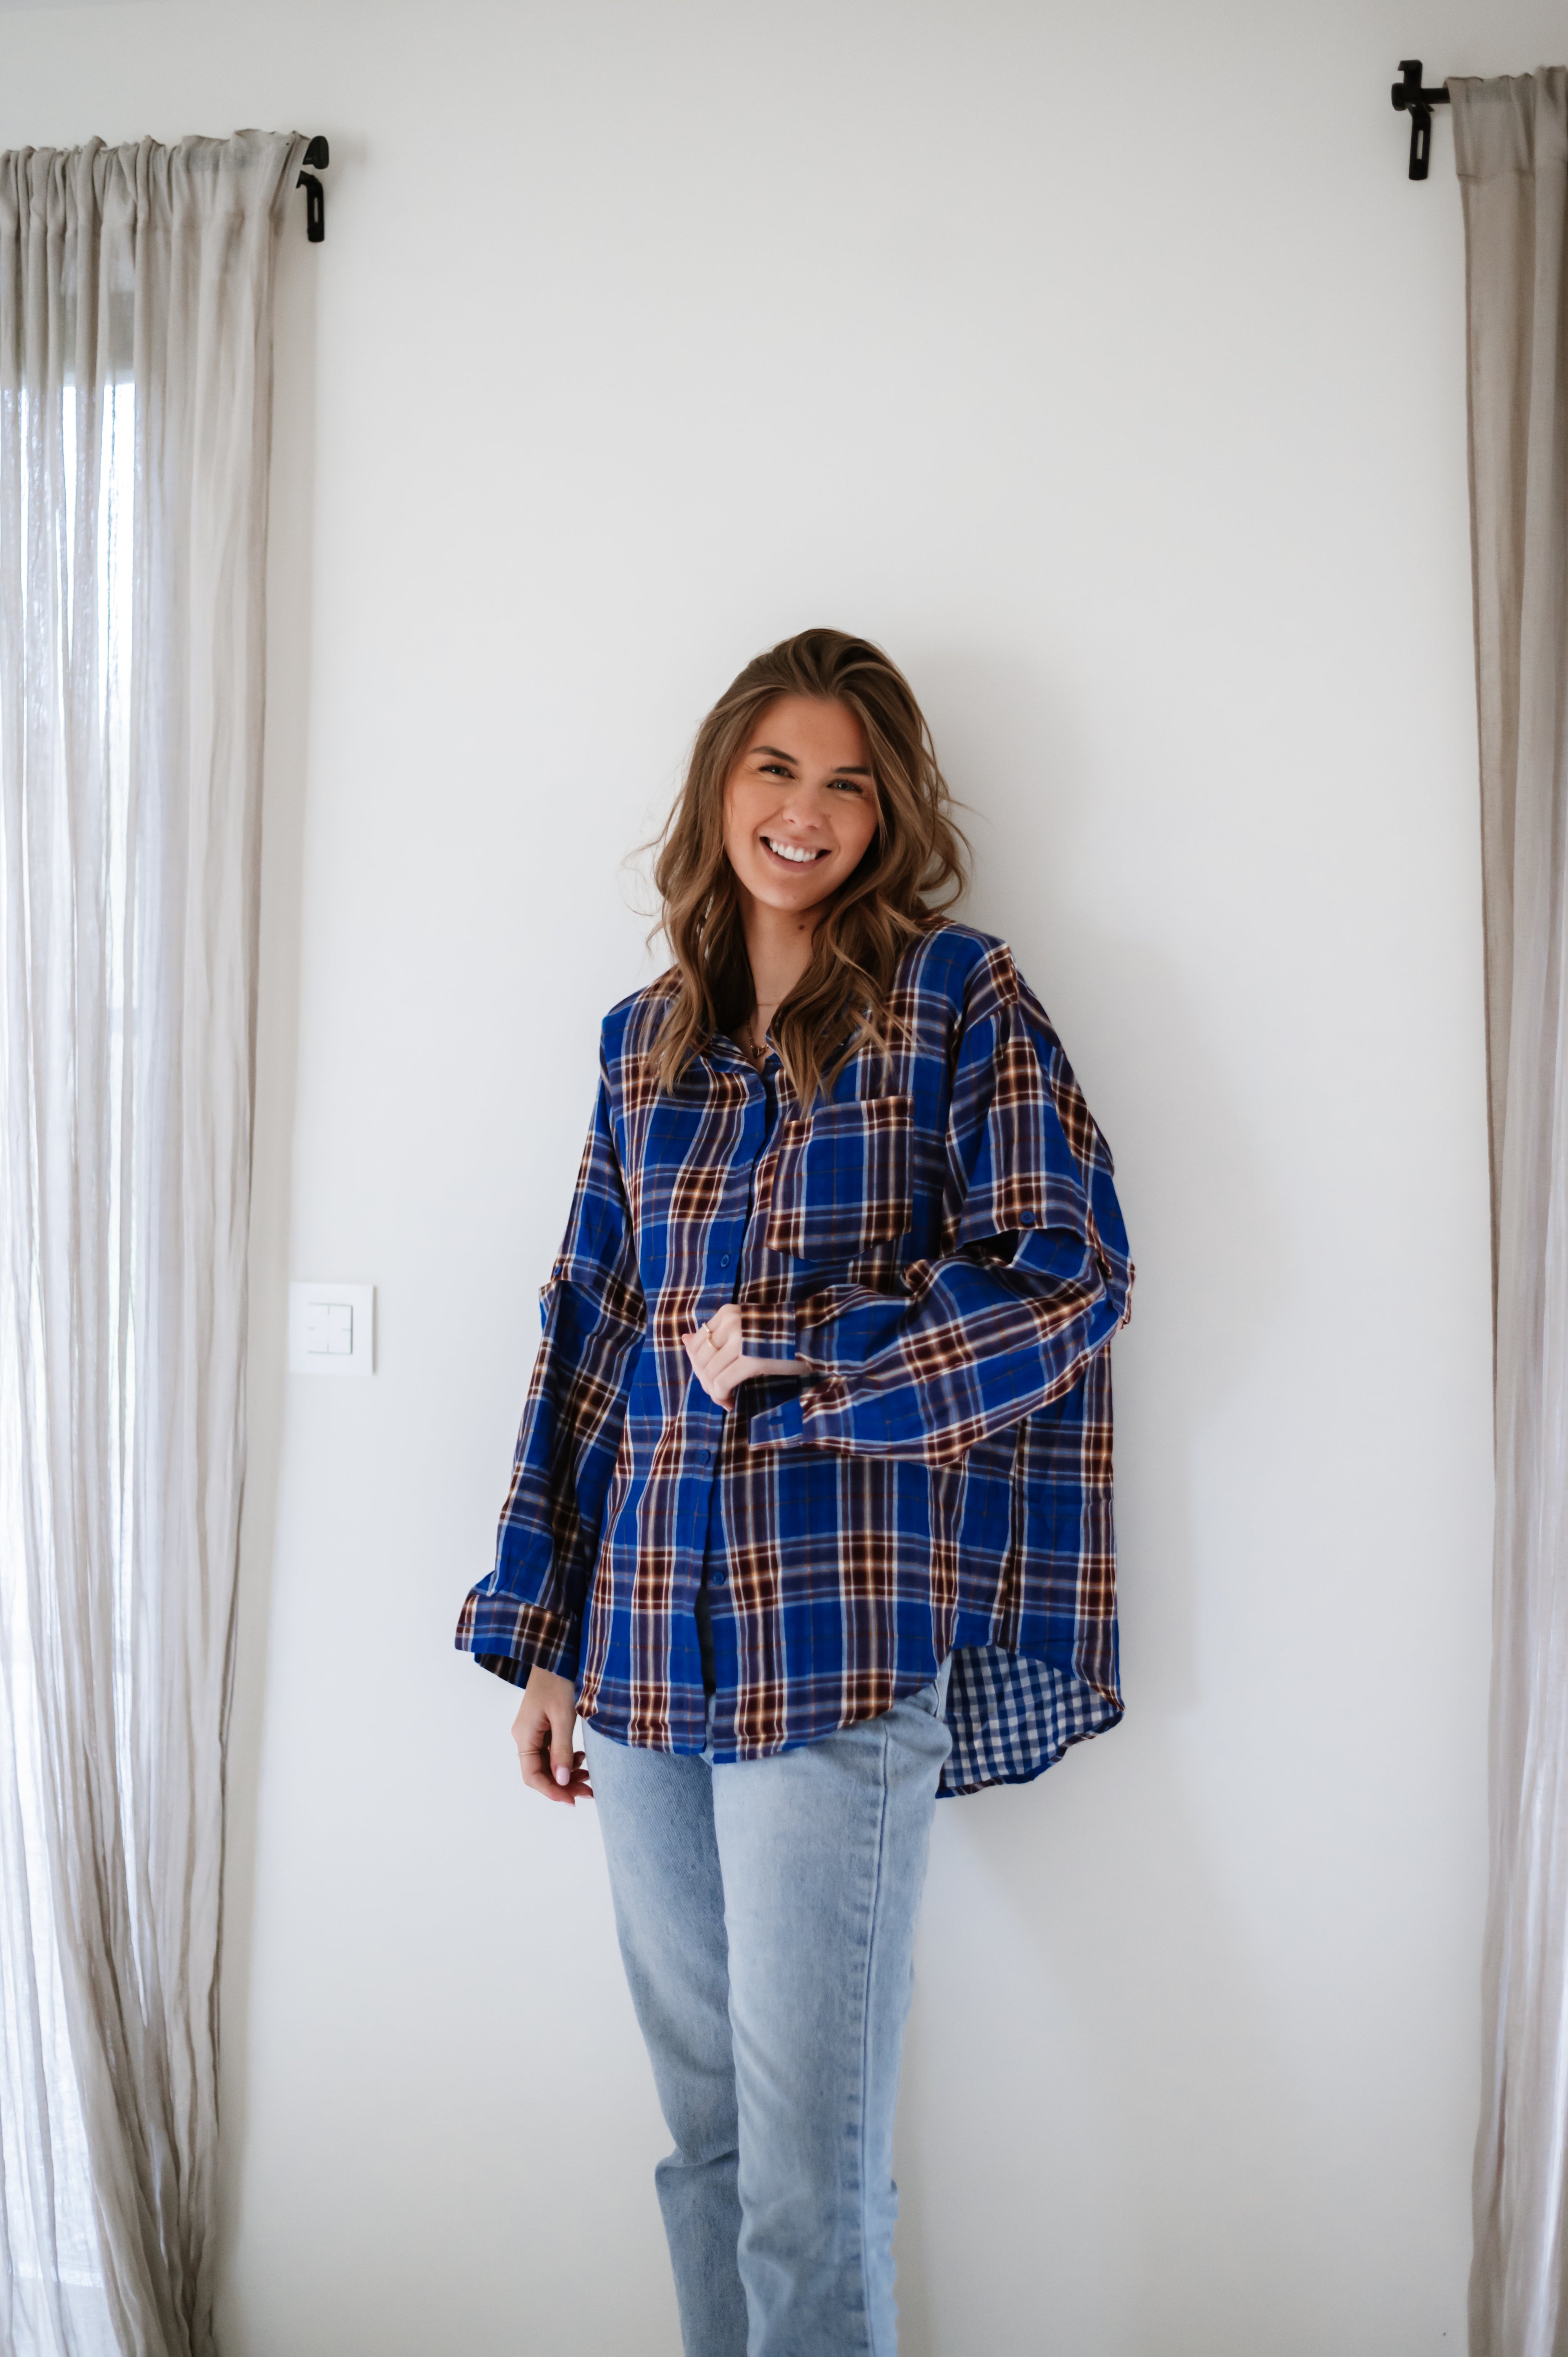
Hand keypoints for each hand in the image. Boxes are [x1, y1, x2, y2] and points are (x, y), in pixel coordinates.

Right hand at [512, 1665, 592, 1804]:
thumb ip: (562, 1750)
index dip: (552, 1791)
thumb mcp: (563, 1717)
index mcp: (524, 1735)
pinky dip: (565, 1758)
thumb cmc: (557, 1681)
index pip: (532, 1776)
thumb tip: (562, 1781)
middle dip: (563, 1784)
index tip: (573, 1800)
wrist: (555, 1654)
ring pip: (547, 1763)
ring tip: (589, 1776)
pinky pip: (550, 1751)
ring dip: (566, 1773)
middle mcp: (524, 1736)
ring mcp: (532, 1731)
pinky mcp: (542, 1726)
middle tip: (589, 1791)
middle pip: (540, 1772)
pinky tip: (581, 1758)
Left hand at [683, 1302, 781, 1409]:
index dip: (699, 1366)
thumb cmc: (782, 1335)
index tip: (712, 1377)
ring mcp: (740, 1340)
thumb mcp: (746, 1328)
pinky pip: (721, 1383)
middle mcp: (730, 1322)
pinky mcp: (751, 1359)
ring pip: (708, 1373)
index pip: (695, 1343)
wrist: (814, 1337)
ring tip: (726, 1397)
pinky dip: (721, 1397)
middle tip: (720, 1392)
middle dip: (705, 1381)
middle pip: (699, 1360)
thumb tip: (684, 1339)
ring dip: (713, 1392)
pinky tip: (731, 1402)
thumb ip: (716, 1334)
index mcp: (728, 1312)